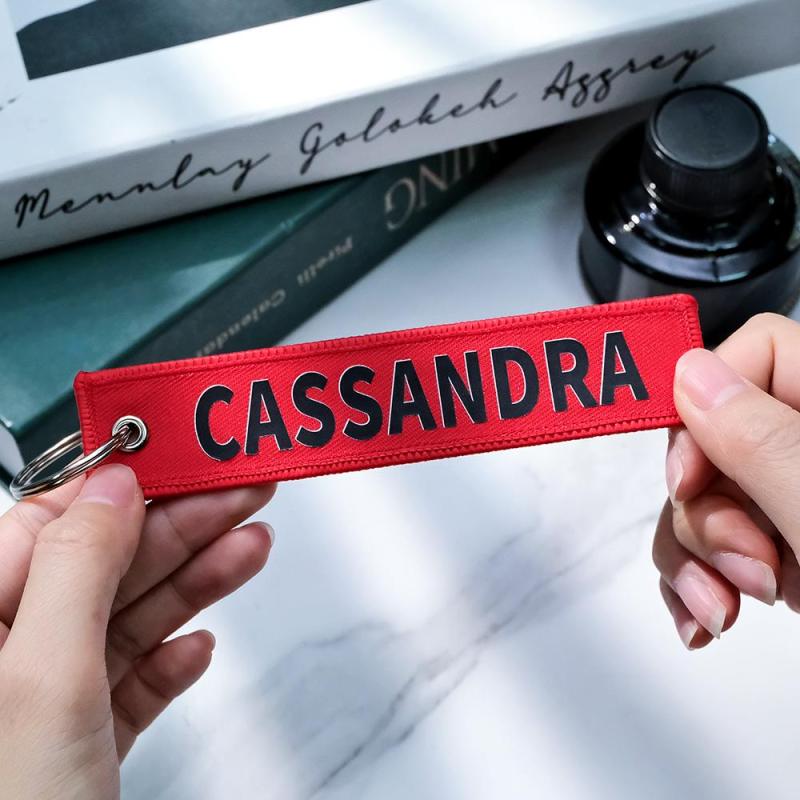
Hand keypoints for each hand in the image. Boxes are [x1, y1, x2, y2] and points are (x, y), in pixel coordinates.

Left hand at [0, 465, 274, 798]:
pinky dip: (173, 659)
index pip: (51, 519)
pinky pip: (132, 682)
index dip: (125, 480)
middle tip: (247, 491)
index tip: (189, 454)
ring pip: (128, 617)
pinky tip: (202, 647)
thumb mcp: (40, 678)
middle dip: (183, 525)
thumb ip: (77, 568)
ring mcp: (43, 702)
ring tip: (254, 547)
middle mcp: (1, 654)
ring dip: (197, 580)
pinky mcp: (80, 744)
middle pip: (104, 563)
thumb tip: (115, 485)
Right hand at [654, 312, 799, 648]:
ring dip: (695, 557)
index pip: (754, 356)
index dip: (705, 411)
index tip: (690, 480)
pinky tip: (707, 615)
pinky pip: (708, 547)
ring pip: (702, 498)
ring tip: (728, 606)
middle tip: (744, 564)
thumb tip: (692, 373)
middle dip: (706, 511)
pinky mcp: (784, 552)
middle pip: (713, 439)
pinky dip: (695, 582)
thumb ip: (766, 442)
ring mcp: (797, 505)